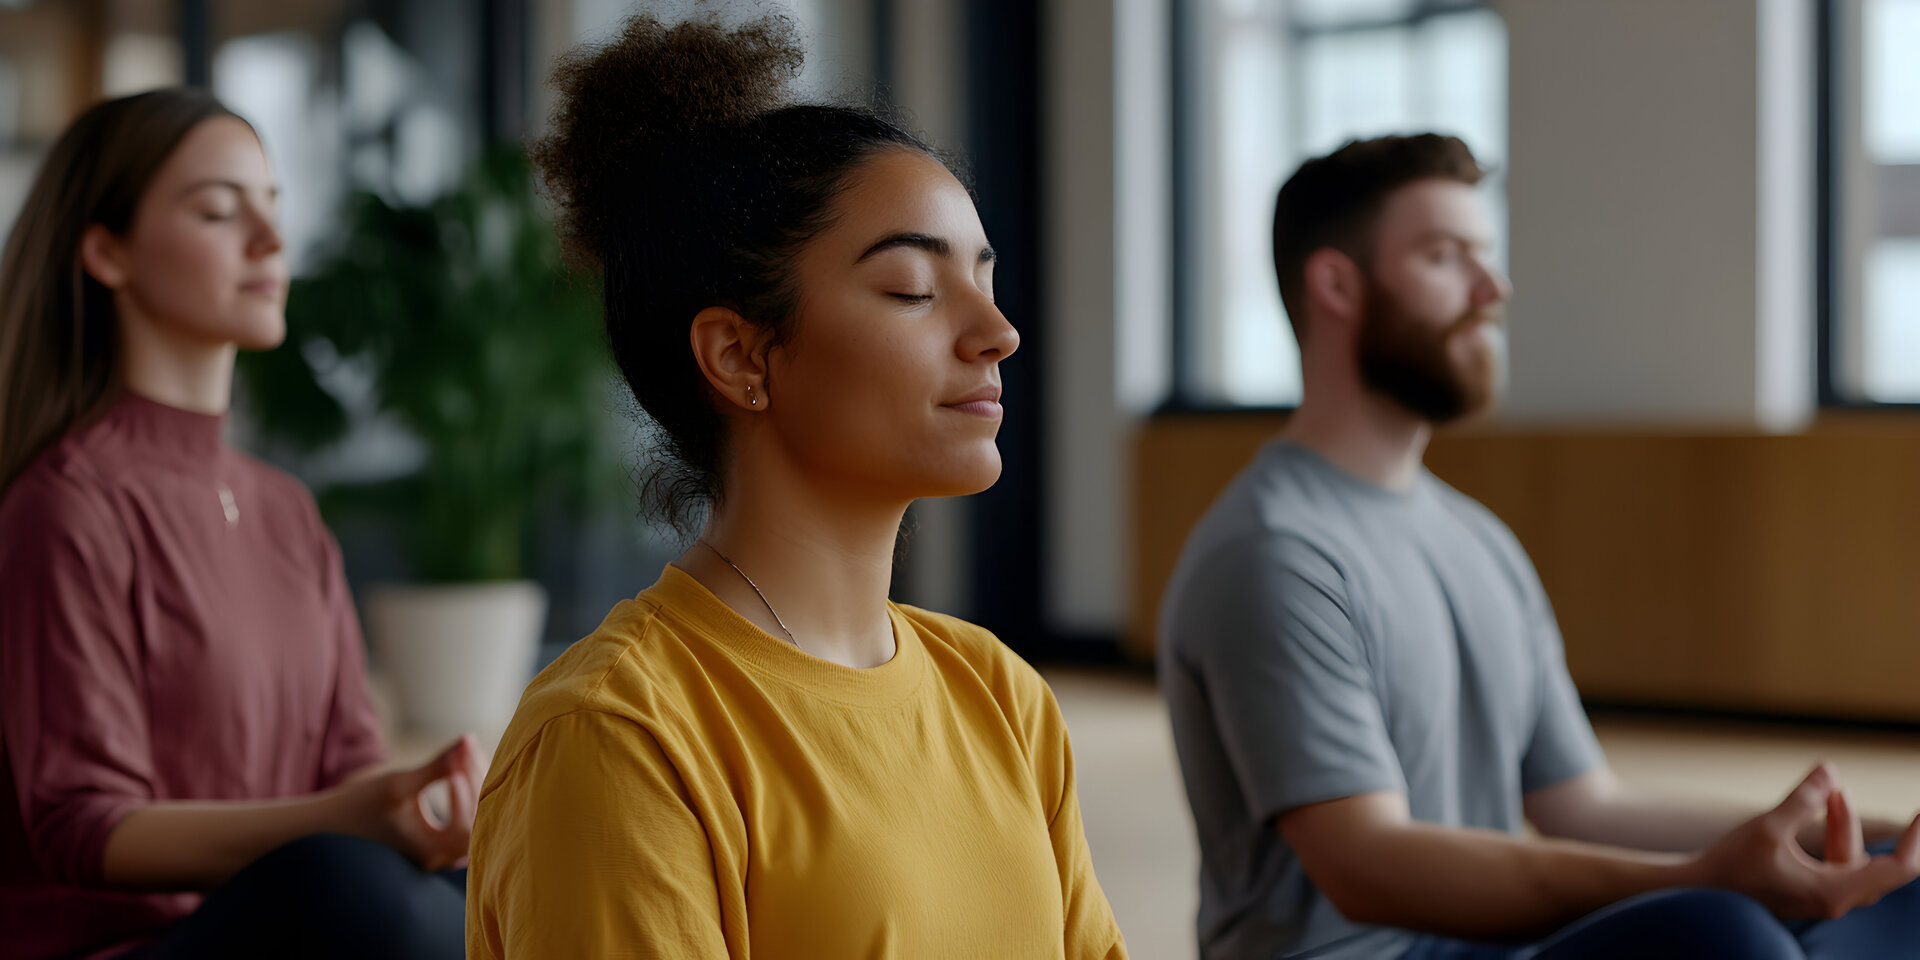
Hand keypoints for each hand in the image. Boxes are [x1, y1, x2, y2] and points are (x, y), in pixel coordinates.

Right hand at [341, 734, 482, 870]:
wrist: (336, 821)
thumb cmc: (362, 805)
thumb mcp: (398, 785)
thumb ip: (434, 768)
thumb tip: (467, 740)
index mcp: (429, 853)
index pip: (465, 827)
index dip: (465, 797)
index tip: (452, 771)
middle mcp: (442, 856)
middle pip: (477, 819)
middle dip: (475, 780)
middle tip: (466, 748)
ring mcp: (444, 848)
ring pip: (475, 813)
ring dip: (475, 779)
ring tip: (466, 748)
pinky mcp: (442, 836)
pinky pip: (468, 810)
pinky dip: (469, 785)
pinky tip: (463, 760)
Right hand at [1692, 763, 1919, 919]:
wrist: (1693, 892)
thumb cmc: (1728, 865)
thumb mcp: (1767, 826)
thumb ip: (1803, 799)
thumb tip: (1831, 769)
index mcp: (1832, 892)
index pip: (1897, 870)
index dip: (1916, 841)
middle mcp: (1831, 900)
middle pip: (1872, 862)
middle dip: (1861, 822)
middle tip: (1857, 792)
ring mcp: (1817, 899)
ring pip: (1850, 861)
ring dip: (1844, 826)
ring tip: (1830, 792)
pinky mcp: (1802, 892)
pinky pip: (1833, 864)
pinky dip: (1831, 837)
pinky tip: (1819, 813)